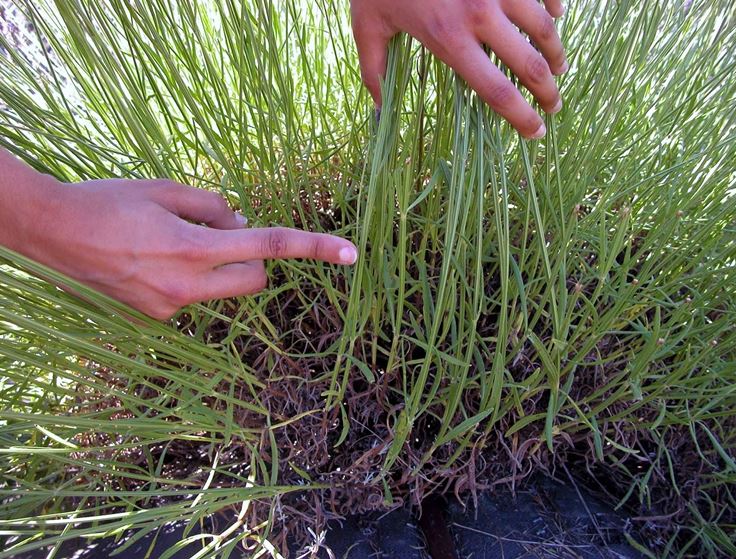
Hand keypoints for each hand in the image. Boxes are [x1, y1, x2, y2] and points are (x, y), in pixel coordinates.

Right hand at [0, 154, 356, 319]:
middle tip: (217, 231)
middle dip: (254, 256)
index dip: (314, 248)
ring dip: (220, 266)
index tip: (351, 253)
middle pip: (257, 276)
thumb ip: (216, 207)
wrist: (50, 232)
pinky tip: (155, 260)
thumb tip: (244, 226)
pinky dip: (193, 278)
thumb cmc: (108, 201)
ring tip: (173, 242)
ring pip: (226, 288)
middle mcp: (188, 286)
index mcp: (193, 248)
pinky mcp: (158, 317)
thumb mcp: (166, 188)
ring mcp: (172, 307)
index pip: (269, 245)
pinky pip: (198, 296)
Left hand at [351, 0, 566, 137]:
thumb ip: (374, 71)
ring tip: (558, 67)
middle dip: (548, 91)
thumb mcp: (367, 26)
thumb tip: (378, 112)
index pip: (496, 92)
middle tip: (553, 105)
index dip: (521, 117)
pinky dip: (553, 7)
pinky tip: (554, 18)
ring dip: (555, 52)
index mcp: (449, 39)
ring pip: (544, 26)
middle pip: (529, 65)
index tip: (536, 132)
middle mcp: (479, 14)